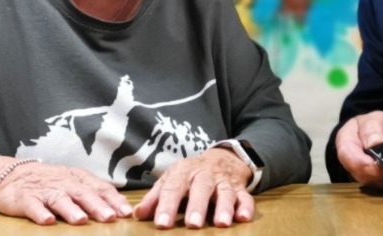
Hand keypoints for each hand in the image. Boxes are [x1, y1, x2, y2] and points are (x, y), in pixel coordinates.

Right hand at [0, 156, 131, 224]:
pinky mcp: (25, 199)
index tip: (126, 213)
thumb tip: (121, 209)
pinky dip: (40, 213)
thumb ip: (94, 193)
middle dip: (97, 206)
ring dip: (71, 210)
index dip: (114, 200)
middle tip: (110, 217)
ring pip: (60, 199)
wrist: (12, 174)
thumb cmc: (51, 181)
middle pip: (83, 194)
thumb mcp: (74, 182)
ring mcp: (45, 190)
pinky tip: (47, 222)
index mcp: (79, 179)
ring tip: (81, 220)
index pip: (100, 188)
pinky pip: (33, 206)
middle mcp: (64, 183)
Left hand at [133, 147, 254, 228]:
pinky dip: (246, 206)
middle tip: (192, 225)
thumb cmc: (191, 174)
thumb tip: (137, 215)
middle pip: (201, 188)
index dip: (167, 206)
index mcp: (183, 172)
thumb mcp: (171, 179)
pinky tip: (244, 217)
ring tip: (222, 223)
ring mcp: (223, 181)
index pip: (173, 188)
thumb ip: (155, 197)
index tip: (162, 224)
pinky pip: (245, 196)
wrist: (222, 157)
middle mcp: (204, 175)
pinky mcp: (239, 188)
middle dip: (197, 206)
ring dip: (224, 207)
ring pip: (225, 192)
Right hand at [335, 111, 382, 188]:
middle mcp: (356, 169)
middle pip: (369, 180)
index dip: (369, 167)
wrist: (377, 132)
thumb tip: (374, 144)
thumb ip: (371, 130)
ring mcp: (370, 179)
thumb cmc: (370, 125)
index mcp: (347, 150)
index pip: (355, 163)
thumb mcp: (371, 120)